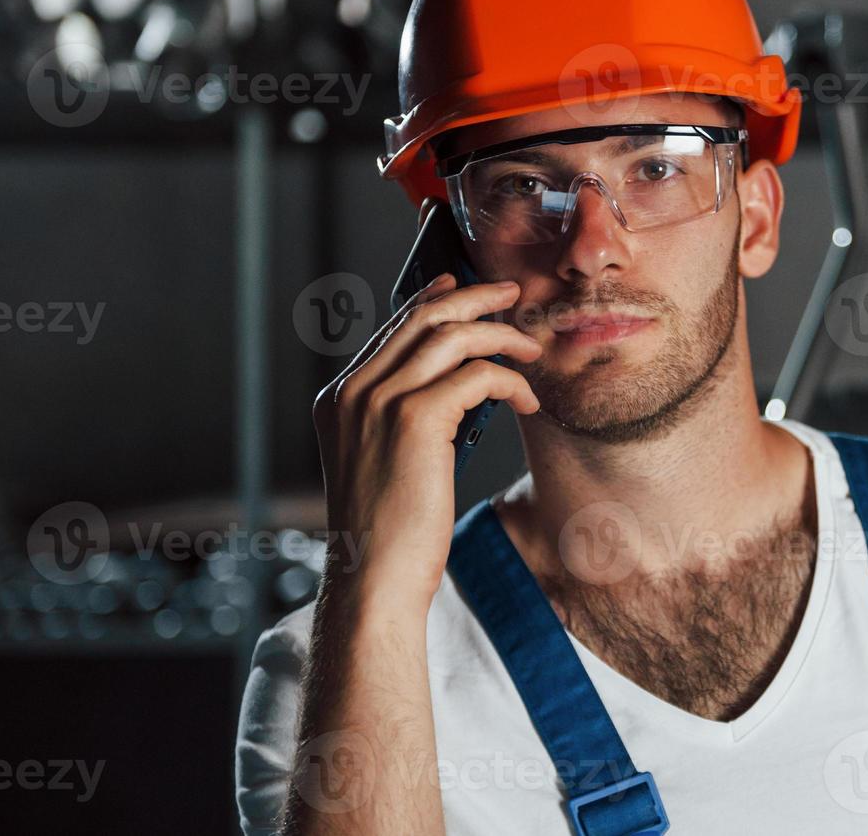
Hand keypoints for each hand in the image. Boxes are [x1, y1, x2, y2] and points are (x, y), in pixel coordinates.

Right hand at [311, 272, 541, 599]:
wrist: (373, 579)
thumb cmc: (388, 532)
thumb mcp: (383, 462)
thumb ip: (402, 418)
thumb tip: (456, 385)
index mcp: (337, 399)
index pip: (391, 329)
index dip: (432, 300)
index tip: (465, 288)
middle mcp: (352, 392)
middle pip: (420, 317)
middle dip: (473, 298)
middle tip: (511, 295)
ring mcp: (379, 402)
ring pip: (451, 336)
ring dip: (500, 336)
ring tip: (531, 348)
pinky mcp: (415, 419)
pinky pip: (476, 374)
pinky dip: (509, 380)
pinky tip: (527, 399)